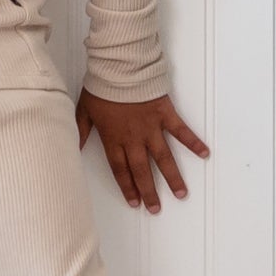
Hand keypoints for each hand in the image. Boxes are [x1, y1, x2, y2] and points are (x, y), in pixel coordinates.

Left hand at [76, 92, 212, 212]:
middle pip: (142, 170)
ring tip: (181, 194)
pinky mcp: (165, 114)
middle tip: (156, 208)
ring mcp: (151, 127)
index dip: (128, 187)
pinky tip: (204, 153)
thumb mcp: (83, 110)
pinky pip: (181, 131)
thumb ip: (79, 131)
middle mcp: (134, 138)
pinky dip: (193, 142)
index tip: (134, 202)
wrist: (120, 66)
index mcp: (113, 138)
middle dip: (149, 191)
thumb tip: (72, 148)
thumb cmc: (101, 86)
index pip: (121, 170)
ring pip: (163, 158)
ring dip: (172, 177)